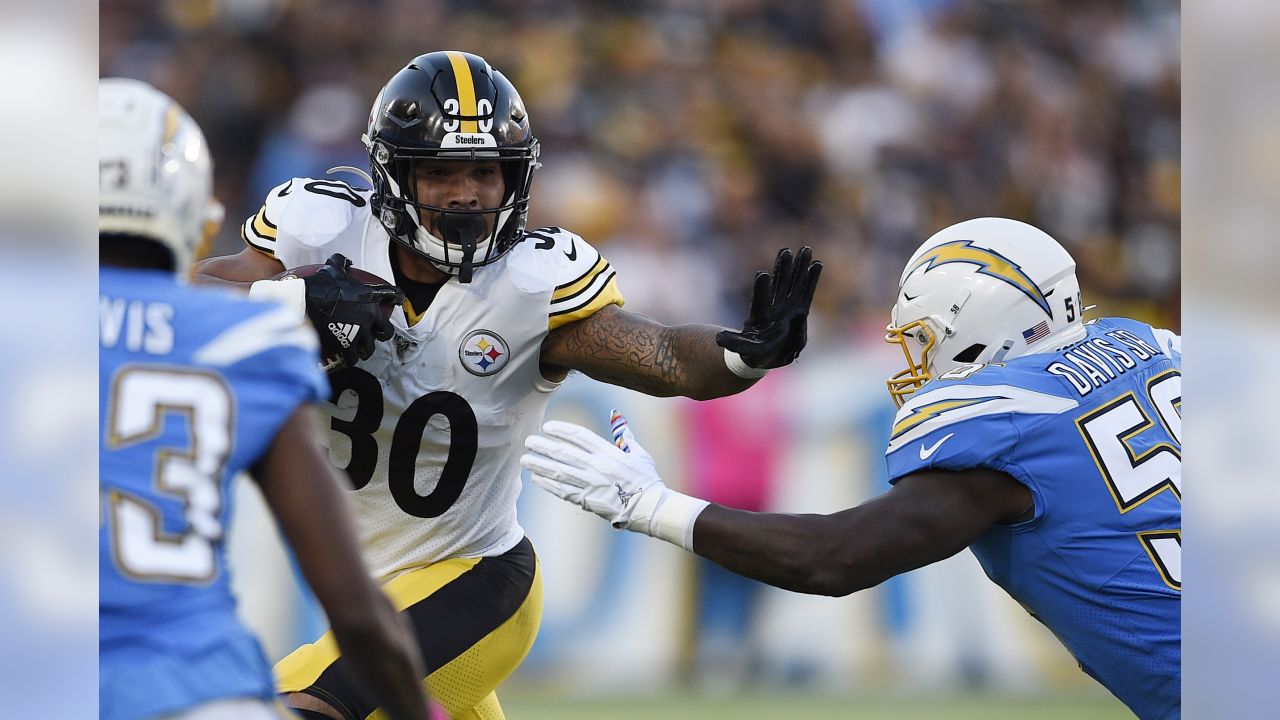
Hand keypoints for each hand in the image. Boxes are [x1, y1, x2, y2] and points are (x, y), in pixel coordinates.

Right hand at [303, 253, 403, 369]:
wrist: (304, 303)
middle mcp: (369, 316)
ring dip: (366, 348)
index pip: (393, 295)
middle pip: (387, 330)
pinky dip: (352, 359)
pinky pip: (354, 357)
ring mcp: (359, 331)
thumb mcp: (332, 269)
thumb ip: (341, 263)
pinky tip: (349, 359)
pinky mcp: (347, 344)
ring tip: (361, 350)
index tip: (399, 300)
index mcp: (369, 296)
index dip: (398, 297)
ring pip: (370, 347)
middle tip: (377, 334)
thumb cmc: (319, 286)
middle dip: (383, 333)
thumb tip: (346, 260)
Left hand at [522, 412, 667, 530]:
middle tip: (529, 441)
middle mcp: (596, 466)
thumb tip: (617, 417)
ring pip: (559, 471)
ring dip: (540, 465)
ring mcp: (590, 484)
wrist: (648, 507)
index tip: (548, 427)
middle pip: (564, 453)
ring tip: (525, 459)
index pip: (580, 436)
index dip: (562, 430)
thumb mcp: (639, 454)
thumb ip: (625, 436)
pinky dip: (549, 484)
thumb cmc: (646, 480)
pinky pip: (563, 490)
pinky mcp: (587, 500)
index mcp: (609, 453)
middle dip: (544, 446)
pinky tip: (537, 478)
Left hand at [716, 246, 822, 368]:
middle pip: (779, 285)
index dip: (761, 290)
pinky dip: (811, 279)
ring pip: (794, 284)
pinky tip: (817, 263)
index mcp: (760, 318)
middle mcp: (774, 308)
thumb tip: (718, 338)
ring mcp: (787, 307)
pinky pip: (807, 292)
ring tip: (805, 249)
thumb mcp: (743, 350)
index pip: (760, 301)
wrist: (766, 355)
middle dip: (783, 269)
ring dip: (799, 267)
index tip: (762, 275)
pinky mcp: (799, 310)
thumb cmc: (754, 352)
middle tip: (785, 251)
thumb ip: (734, 343)